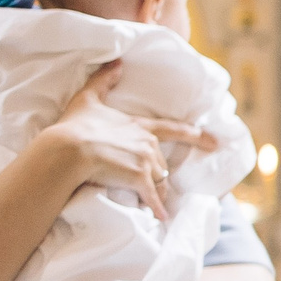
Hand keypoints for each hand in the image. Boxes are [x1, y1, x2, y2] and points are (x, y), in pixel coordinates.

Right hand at [38, 62, 216, 219]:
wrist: (67, 149)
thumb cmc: (75, 125)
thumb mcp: (88, 99)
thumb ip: (104, 81)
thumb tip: (117, 63)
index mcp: (140, 127)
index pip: (172, 130)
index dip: (194, 135)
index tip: (213, 142)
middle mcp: (147, 144)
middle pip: (161, 164)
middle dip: (156, 174)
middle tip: (147, 186)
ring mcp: (145, 162)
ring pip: (159, 181)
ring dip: (156, 192)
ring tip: (151, 203)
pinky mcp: (138, 178)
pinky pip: (152, 197)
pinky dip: (156, 208)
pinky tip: (160, 218)